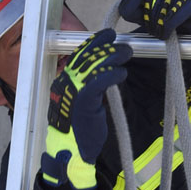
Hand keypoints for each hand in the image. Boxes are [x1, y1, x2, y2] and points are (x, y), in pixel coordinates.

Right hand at [41, 29, 131, 189]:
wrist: (71, 153)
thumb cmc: (78, 131)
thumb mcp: (83, 105)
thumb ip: (90, 88)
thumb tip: (104, 71)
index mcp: (63, 82)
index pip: (78, 56)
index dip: (93, 43)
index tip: (107, 35)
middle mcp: (66, 83)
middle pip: (86, 57)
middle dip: (105, 46)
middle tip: (122, 43)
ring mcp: (73, 91)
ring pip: (94, 66)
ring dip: (112, 57)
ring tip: (127, 53)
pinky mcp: (83, 102)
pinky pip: (98, 82)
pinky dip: (111, 74)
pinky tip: (122, 73)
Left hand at [119, 0, 190, 39]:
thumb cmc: (174, 22)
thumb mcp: (151, 16)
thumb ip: (136, 11)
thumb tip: (123, 13)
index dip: (134, 1)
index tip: (140, 16)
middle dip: (149, 20)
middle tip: (156, 30)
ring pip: (162, 7)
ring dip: (159, 26)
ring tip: (163, 32)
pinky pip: (176, 12)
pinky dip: (169, 27)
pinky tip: (169, 33)